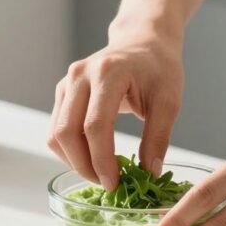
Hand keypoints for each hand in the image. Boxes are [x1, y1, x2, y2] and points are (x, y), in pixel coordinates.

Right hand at [47, 28, 183, 189]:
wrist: (143, 41)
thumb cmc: (158, 68)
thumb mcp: (169, 101)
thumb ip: (158, 137)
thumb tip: (149, 173)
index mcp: (108, 73)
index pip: (95, 125)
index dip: (102, 160)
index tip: (115, 184)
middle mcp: (80, 76)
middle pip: (67, 132)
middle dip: (84, 165)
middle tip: (108, 184)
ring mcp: (67, 83)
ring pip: (55, 134)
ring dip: (74, 161)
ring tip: (100, 173)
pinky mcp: (62, 92)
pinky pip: (56, 129)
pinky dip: (69, 150)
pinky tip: (91, 159)